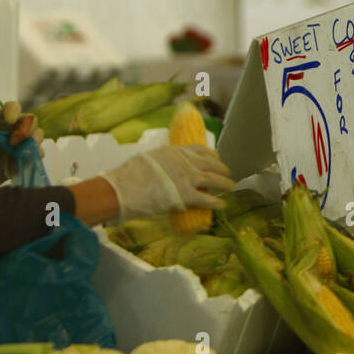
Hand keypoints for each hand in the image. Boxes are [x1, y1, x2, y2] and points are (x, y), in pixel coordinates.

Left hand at [0, 100, 43, 180]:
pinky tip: (14, 167)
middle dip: (25, 129)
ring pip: (39, 134)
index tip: (8, 120)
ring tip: (16, 156)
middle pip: (31, 119)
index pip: (12, 107)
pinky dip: (28, 160)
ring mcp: (26, 140)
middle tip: (13, 142)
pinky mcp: (31, 154)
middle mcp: (17, 126)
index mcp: (1, 120)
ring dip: (30, 144)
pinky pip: (38, 153)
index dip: (12, 111)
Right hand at [100, 144, 236, 220]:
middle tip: (227, 174)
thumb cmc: (128, 177)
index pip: (199, 149)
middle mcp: (184, 162)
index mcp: (174, 151)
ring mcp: (187, 178)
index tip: (216, 157)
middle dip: (222, 169)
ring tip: (231, 187)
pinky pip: (207, 199)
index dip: (211, 154)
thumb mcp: (147, 159)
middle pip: (211, 163)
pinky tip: (223, 204)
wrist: (122, 190)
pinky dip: (217, 202)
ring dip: (225, 184)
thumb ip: (160, 161)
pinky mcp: (186, 195)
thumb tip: (162, 167)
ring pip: (214, 179)